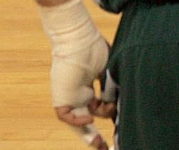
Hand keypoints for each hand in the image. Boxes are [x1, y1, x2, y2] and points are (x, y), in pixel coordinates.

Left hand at [41, 0, 116, 148]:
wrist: (78, 39)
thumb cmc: (95, 48)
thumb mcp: (109, 71)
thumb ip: (111, 88)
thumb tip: (114, 105)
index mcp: (89, 87)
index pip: (97, 108)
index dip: (107, 116)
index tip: (118, 122)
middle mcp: (78, 95)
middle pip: (86, 121)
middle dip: (94, 136)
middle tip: (105, 147)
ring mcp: (69, 97)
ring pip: (77, 122)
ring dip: (89, 131)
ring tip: (101, 136)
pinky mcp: (61, 98)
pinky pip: (67, 117)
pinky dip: (78, 121)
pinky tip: (91, 117)